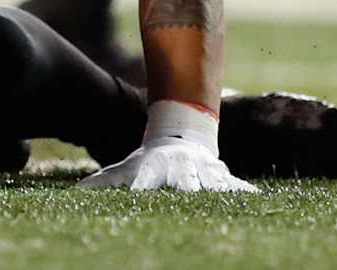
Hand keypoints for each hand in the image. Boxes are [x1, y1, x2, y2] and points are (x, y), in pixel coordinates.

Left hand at [79, 139, 259, 192]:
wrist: (181, 136)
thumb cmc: (150, 160)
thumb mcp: (127, 167)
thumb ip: (105, 181)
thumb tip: (76, 193)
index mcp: (156, 168)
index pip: (148, 179)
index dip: (143, 186)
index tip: (139, 195)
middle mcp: (182, 169)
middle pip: (185, 182)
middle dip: (188, 189)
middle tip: (188, 195)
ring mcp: (203, 170)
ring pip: (213, 182)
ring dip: (219, 190)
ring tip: (226, 199)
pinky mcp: (221, 175)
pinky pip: (236, 186)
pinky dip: (245, 193)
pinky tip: (261, 200)